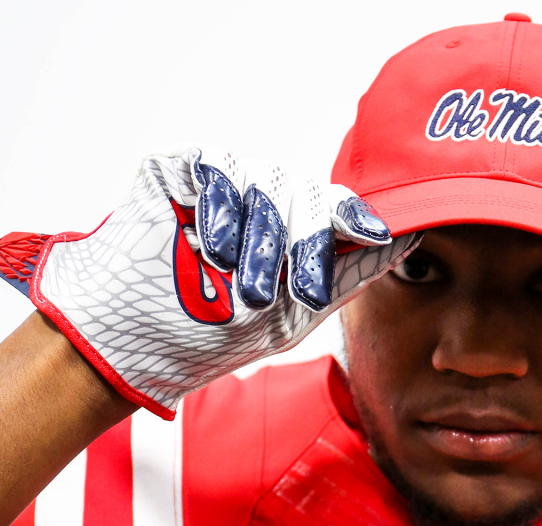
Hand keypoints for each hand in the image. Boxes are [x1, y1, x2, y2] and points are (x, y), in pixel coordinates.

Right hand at [0, 145, 419, 418]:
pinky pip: (219, 166)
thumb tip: (408, 240)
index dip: (356, 216)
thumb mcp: (294, 316)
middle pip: (310, 191)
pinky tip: (212, 247)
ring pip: (270, 179)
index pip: (336, 207)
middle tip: (300, 295)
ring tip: (245, 288)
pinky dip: (223, 207)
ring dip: (264, 239)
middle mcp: (262, 200)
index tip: (374, 233)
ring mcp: (222, 183)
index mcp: (293, 231)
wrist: (132, 344)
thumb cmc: (212, 335)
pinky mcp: (181, 168)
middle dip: (309, 244)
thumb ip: (348, 275)